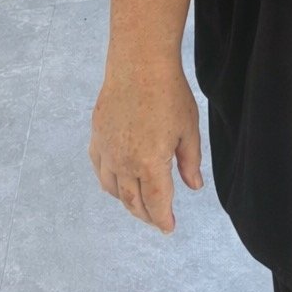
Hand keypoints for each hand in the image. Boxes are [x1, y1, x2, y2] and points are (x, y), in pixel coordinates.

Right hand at [89, 60, 203, 233]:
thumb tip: (194, 186)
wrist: (139, 64)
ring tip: (139, 204)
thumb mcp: (188, 129)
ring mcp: (107, 150)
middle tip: (157, 219)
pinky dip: (109, 182)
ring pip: (114, 189)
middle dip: (147, 215)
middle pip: (133, 201)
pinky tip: (118, 180)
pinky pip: (100, 169)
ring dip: (127, 201)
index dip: (163, 219)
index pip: (156, 203)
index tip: (169, 227)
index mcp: (150, 164)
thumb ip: (190, 161)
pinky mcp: (97, 136)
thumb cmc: (169, 93)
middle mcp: (125, 163)